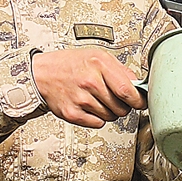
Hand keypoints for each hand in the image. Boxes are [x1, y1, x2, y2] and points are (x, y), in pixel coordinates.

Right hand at [31, 48, 145, 127]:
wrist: (41, 74)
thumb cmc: (70, 64)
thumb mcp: (97, 56)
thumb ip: (121, 70)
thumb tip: (139, 86)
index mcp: (99, 64)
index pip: (128, 90)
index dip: (139, 100)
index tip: (141, 102)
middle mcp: (90, 82)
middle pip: (122, 107)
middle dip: (123, 105)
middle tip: (114, 98)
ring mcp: (80, 99)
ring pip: (111, 117)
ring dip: (109, 111)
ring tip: (98, 99)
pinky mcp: (72, 113)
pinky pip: (98, 124)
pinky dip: (97, 118)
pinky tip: (90, 107)